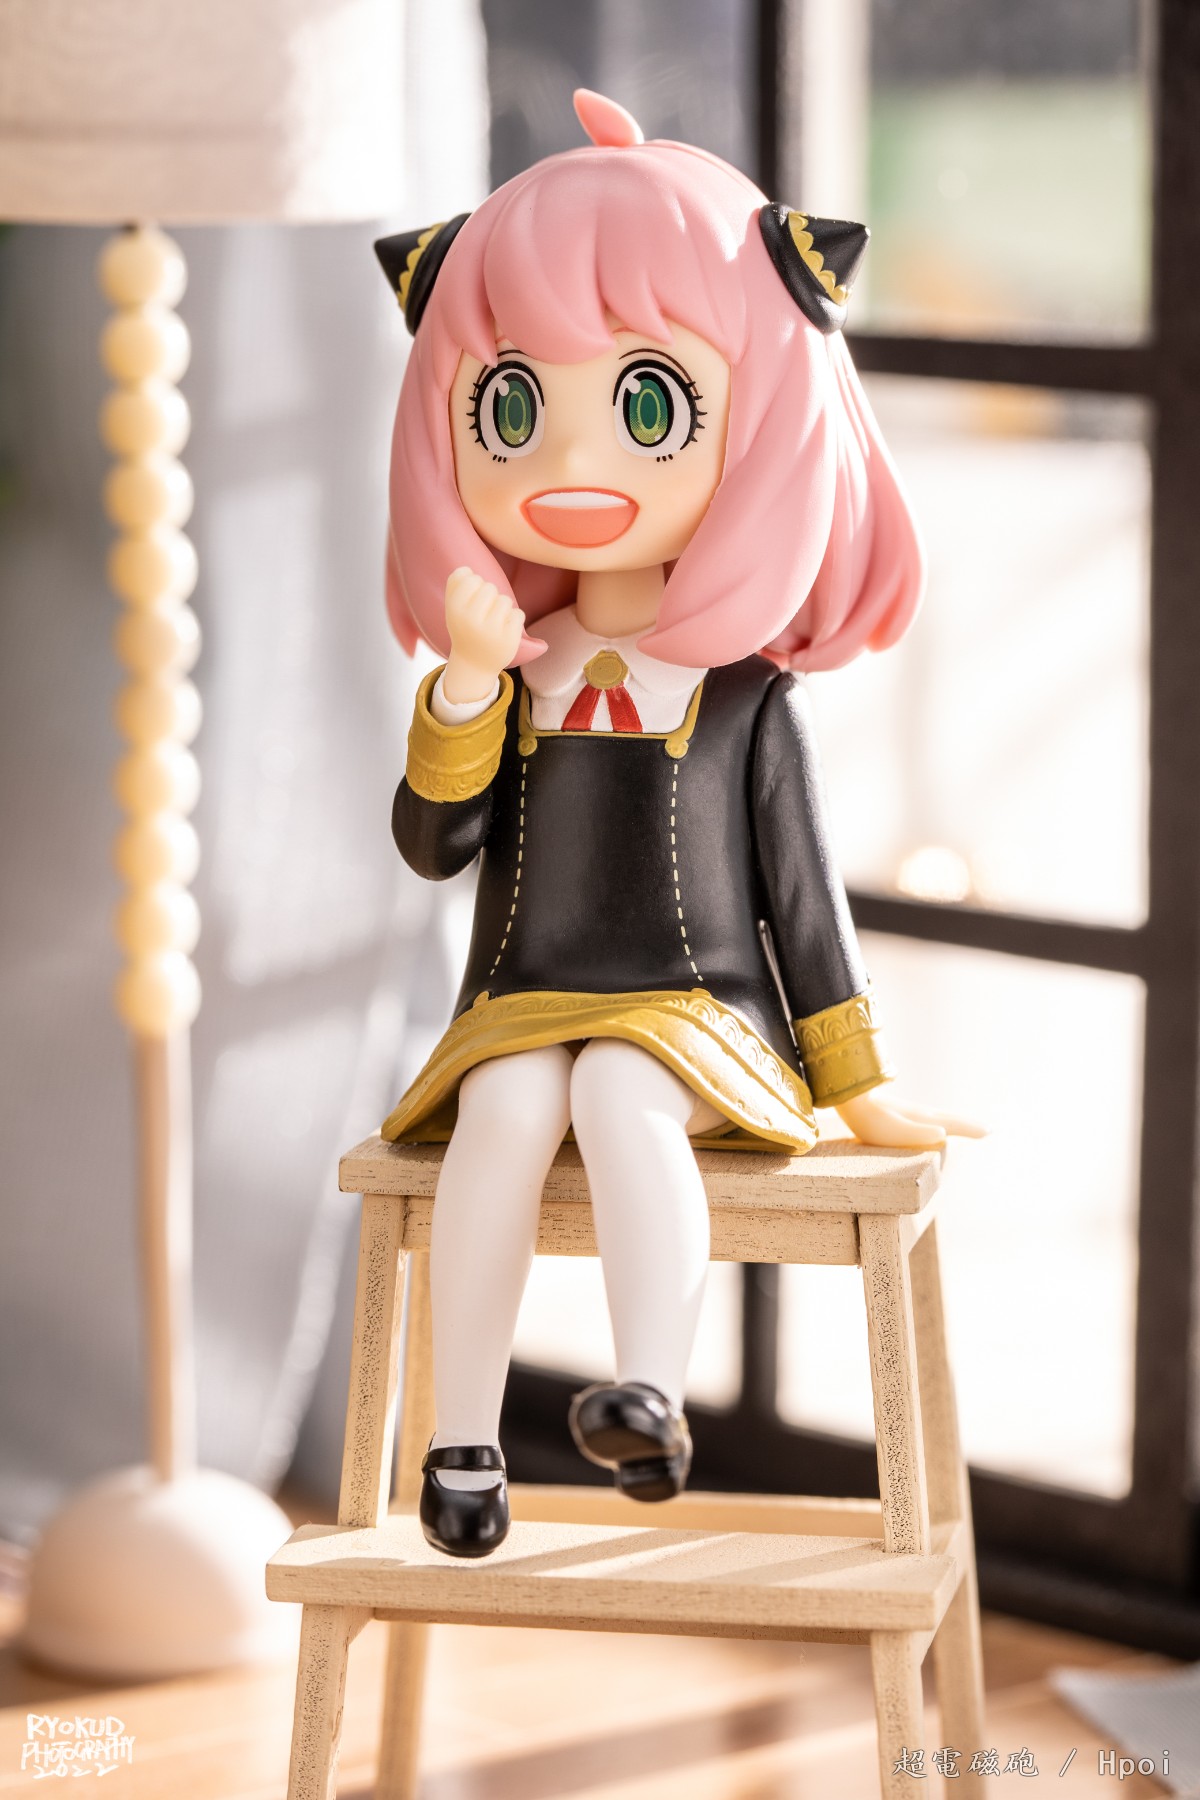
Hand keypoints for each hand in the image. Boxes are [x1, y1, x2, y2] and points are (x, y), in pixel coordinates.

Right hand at [442, 566, 524, 704]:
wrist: (475, 664)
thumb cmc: (465, 628)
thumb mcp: (453, 608)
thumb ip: (455, 584)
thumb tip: (466, 569)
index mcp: (454, 609)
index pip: (468, 575)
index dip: (474, 583)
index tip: (472, 598)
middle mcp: (470, 619)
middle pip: (489, 586)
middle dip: (490, 597)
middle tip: (484, 614)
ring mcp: (490, 630)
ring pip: (505, 600)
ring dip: (503, 609)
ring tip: (494, 624)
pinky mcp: (509, 639)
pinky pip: (519, 614)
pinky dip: (514, 621)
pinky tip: (504, 632)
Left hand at [835, 1085, 986, 1149]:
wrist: (849, 1096)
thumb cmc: (870, 1118)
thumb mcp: (894, 1131)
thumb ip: (918, 1134)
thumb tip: (943, 1135)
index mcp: (923, 1120)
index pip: (952, 1125)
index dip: (970, 1129)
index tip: (989, 1131)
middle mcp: (918, 1114)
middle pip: (948, 1119)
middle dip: (966, 1126)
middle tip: (986, 1130)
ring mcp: (906, 1112)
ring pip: (935, 1118)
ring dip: (952, 1123)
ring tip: (961, 1128)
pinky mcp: (893, 1113)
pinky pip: (922, 1119)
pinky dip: (933, 1122)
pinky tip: (925, 1125)